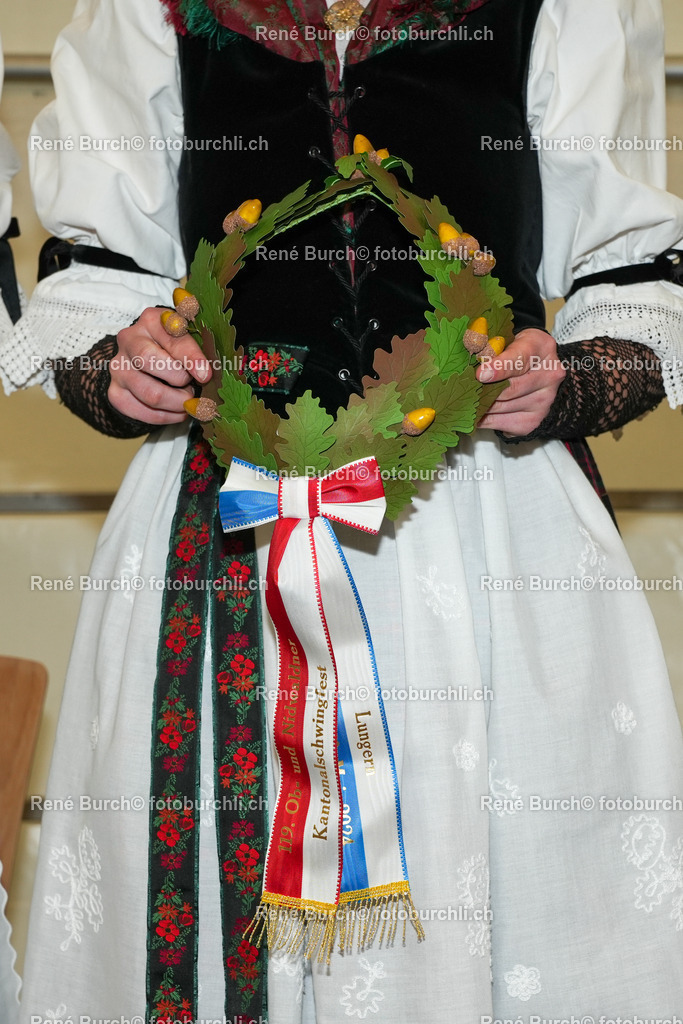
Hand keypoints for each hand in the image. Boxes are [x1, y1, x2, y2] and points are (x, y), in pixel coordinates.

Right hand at [109, 307, 211, 423]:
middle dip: (179, 380)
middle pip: (150, 361)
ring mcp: (119, 367)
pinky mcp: (115, 392)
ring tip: (188, 401)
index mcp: (152, 321)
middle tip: (193, 387)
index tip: (205, 375)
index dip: (191, 358)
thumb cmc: (173, 349)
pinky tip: (178, 411)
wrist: (144, 363)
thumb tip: (207, 374)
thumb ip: (197, 349)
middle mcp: (129, 340)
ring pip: (150, 393)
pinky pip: (143, 412)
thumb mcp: (187, 340)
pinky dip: (167, 417)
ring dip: (176, 402)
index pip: (172, 338)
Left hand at [475, 328, 565, 436]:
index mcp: (542, 347)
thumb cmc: (515, 351)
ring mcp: (544, 400)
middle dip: (484, 389)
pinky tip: (474, 412)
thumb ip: (492, 349)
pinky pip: (501, 423)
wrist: (533, 369)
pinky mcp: (533, 421)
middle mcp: (549, 375)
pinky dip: (483, 419)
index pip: (520, 359)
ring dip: (481, 405)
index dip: (499, 367)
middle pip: (511, 388)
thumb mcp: (507, 340)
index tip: (480, 374)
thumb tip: (472, 367)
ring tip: (465, 399)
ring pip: (503, 407)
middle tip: (464, 389)